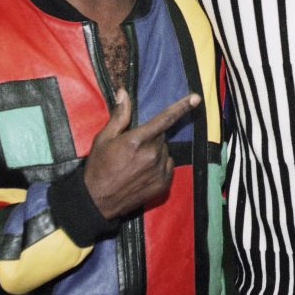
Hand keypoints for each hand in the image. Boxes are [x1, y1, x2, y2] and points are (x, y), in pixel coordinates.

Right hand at [84, 89, 199, 219]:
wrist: (98, 201)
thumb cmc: (98, 167)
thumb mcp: (103, 139)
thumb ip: (118, 116)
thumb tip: (124, 92)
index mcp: (137, 141)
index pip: (164, 119)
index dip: (181, 107)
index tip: (196, 98)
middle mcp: (152, 154)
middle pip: (161, 136)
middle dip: (151, 136)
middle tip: (133, 148)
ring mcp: (160, 170)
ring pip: (165, 151)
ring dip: (155, 151)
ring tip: (136, 163)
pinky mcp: (164, 183)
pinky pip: (168, 165)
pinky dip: (160, 164)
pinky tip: (144, 172)